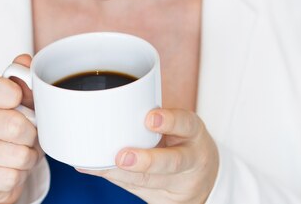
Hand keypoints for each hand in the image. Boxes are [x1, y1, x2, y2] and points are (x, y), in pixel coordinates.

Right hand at [0, 55, 42, 203]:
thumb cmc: (12, 129)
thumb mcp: (23, 102)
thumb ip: (26, 79)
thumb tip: (25, 61)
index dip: (12, 93)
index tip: (20, 100)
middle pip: (14, 126)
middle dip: (32, 134)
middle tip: (29, 134)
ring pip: (17, 155)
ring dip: (28, 157)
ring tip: (21, 151)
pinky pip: (11, 177)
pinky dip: (19, 175)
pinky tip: (10, 168)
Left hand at [79, 109, 218, 203]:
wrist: (202, 178)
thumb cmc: (182, 143)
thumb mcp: (180, 127)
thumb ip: (154, 120)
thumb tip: (111, 107)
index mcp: (193, 132)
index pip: (186, 124)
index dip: (169, 121)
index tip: (150, 118)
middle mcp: (191, 159)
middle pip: (172, 162)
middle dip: (146, 161)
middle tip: (123, 157)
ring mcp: (180, 183)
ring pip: (150, 181)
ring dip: (123, 174)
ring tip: (103, 166)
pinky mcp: (167, 200)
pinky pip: (139, 191)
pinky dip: (116, 179)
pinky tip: (98, 170)